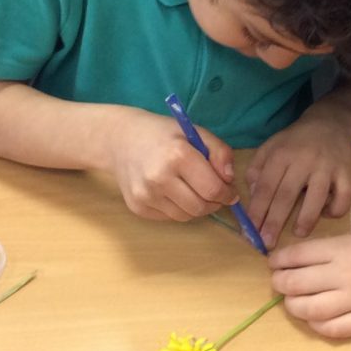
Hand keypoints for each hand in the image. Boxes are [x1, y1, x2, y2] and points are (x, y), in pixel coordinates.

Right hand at [105, 110, 236, 221]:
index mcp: (177, 156)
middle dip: (214, 203)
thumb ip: (219, 152)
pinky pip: (169, 217)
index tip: (230, 192)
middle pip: (200, 207)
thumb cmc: (162, 134)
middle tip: (215, 194)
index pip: (212, 189)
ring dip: (197, 208)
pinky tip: (174, 192)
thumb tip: (229, 179)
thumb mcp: (195, 132)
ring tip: (194, 190)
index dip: (227, 194)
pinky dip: (178, 209)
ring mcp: (146, 195)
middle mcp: (159, 178)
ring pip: (186, 216)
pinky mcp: (138, 207)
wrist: (121, 140)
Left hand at [245, 114, 350, 248]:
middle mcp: (304, 160)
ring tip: (298, 234)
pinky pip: (344, 196)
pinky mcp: (347, 172)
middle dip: (275, 222)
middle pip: (287, 194)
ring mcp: (327, 167)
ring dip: (306, 219)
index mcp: (282, 154)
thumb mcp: (271, 145)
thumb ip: (257, 167)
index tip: (250, 231)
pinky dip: (336, 209)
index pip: (266, 186)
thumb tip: (252, 194)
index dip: (257, 211)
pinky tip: (326, 216)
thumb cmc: (296, 140)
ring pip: (316, 197)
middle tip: (267, 243)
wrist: (331, 122)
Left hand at [268, 222, 350, 337]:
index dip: (279, 261)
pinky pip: (335, 329)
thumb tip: (309, 257)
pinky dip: (318, 326)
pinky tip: (316, 319)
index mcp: (343, 248)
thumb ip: (337, 245)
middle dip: (280, 284)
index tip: (274, 263)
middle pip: (296, 284)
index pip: (296, 256)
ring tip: (292, 303)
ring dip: (294, 307)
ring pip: (310, 310)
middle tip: (280, 283)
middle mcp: (345, 274)